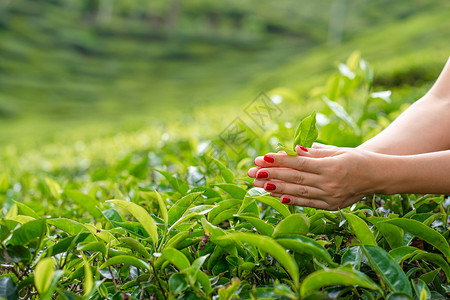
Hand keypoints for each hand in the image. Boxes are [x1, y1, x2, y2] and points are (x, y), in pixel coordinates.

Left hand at [248, 144, 383, 209]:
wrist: (380, 177)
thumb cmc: (358, 159)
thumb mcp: (339, 151)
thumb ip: (316, 152)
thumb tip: (294, 150)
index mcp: (331, 166)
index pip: (300, 163)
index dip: (280, 161)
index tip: (262, 157)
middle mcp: (330, 183)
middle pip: (295, 178)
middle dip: (271, 174)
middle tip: (252, 172)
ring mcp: (330, 196)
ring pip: (298, 192)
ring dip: (276, 188)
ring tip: (259, 185)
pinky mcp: (332, 206)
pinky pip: (308, 203)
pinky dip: (292, 200)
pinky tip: (277, 196)